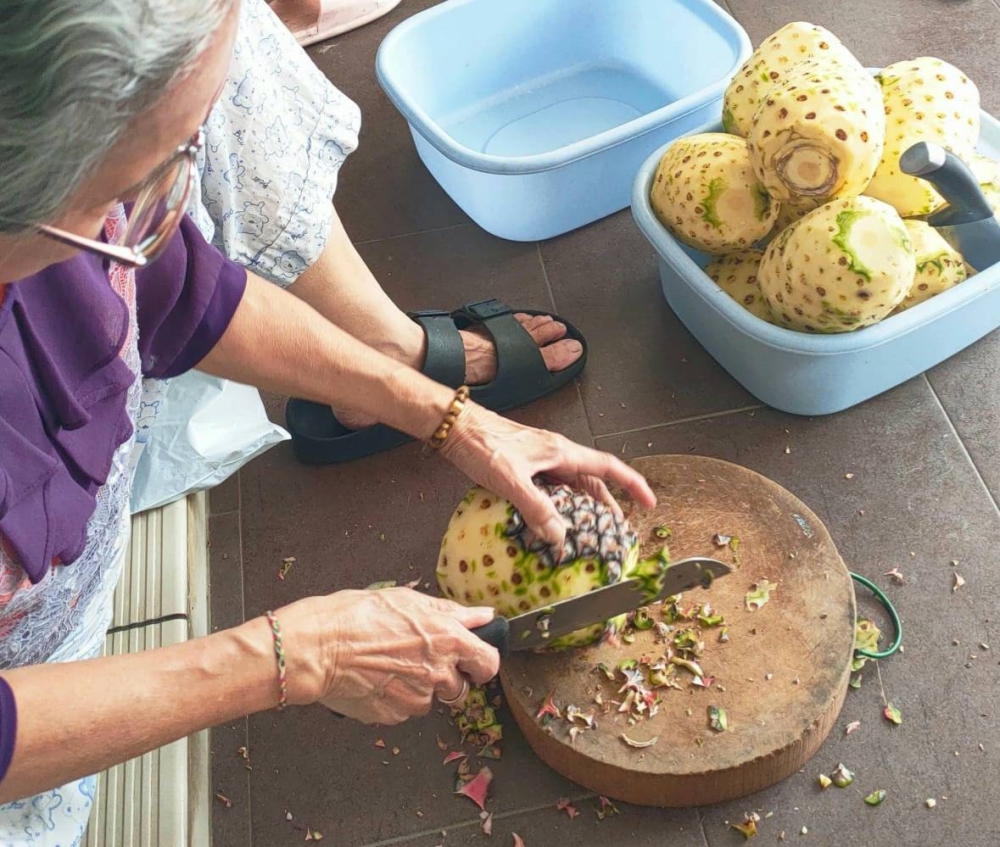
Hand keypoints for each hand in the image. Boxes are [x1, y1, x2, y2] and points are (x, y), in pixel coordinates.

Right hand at [277, 588, 498, 723]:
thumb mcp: (408, 600)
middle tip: (418, 660)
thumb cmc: (356, 616)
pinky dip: (394, 698)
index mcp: (447, 640)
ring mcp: (417, 699)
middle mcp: (438, 673)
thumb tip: (483, 616)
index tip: (473, 661)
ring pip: (429, 699)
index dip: (482, 662)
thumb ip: (452, 611)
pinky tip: (375, 679)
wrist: (317, 648)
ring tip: (388, 666)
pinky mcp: (394, 716)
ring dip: (417, 687)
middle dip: (445, 677)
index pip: (489, 663)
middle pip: (459, 686)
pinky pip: (403, 710)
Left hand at [439, 403, 656, 547]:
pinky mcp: (523, 463)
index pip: (609, 468)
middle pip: (592, 481)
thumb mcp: (510, 478)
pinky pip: (550, 486)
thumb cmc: (480, 443)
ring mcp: (539, 458)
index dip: (632, 485)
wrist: (453, 424)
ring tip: (587, 530)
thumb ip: (535, 508)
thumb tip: (560, 537)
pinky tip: (548, 519)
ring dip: (582, 505)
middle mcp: (555, 453)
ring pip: (571, 485)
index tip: (649, 503)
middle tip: (616, 530)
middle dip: (608, 504)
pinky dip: (557, 504)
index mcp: (561, 452)